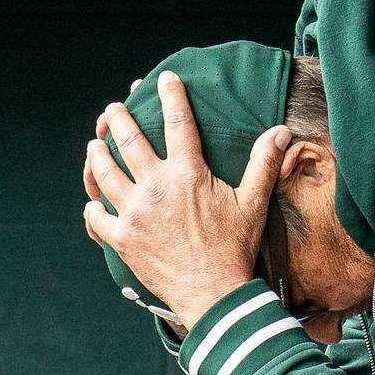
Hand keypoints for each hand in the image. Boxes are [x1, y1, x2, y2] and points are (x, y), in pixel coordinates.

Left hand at [83, 71, 291, 330]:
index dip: (171, 95)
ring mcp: (134, 212)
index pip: (177, 122)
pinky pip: (96, 216)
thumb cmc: (235, 250)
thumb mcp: (253, 205)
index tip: (165, 79)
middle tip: (113, 110)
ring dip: (96, 154)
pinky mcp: (121, 238)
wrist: (215, 295)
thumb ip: (263, 164)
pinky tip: (94, 201)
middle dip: (117, 118)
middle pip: (127, 139)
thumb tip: (282, 131)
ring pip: (103, 171)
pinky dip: (92, 207)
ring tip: (95, 146)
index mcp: (187, 173)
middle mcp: (155, 186)